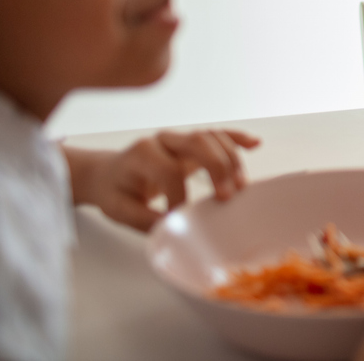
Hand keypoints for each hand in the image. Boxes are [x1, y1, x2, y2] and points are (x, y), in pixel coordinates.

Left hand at [66, 129, 260, 231]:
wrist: (108, 173)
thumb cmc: (114, 190)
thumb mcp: (119, 210)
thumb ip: (144, 220)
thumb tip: (174, 228)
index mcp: (142, 153)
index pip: (168, 170)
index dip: (178, 195)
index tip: (181, 218)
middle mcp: (163, 139)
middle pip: (198, 142)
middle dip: (217, 168)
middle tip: (226, 196)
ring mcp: (180, 139)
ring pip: (213, 138)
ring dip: (231, 160)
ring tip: (240, 186)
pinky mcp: (193, 144)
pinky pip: (219, 135)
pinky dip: (238, 138)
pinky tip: (255, 144)